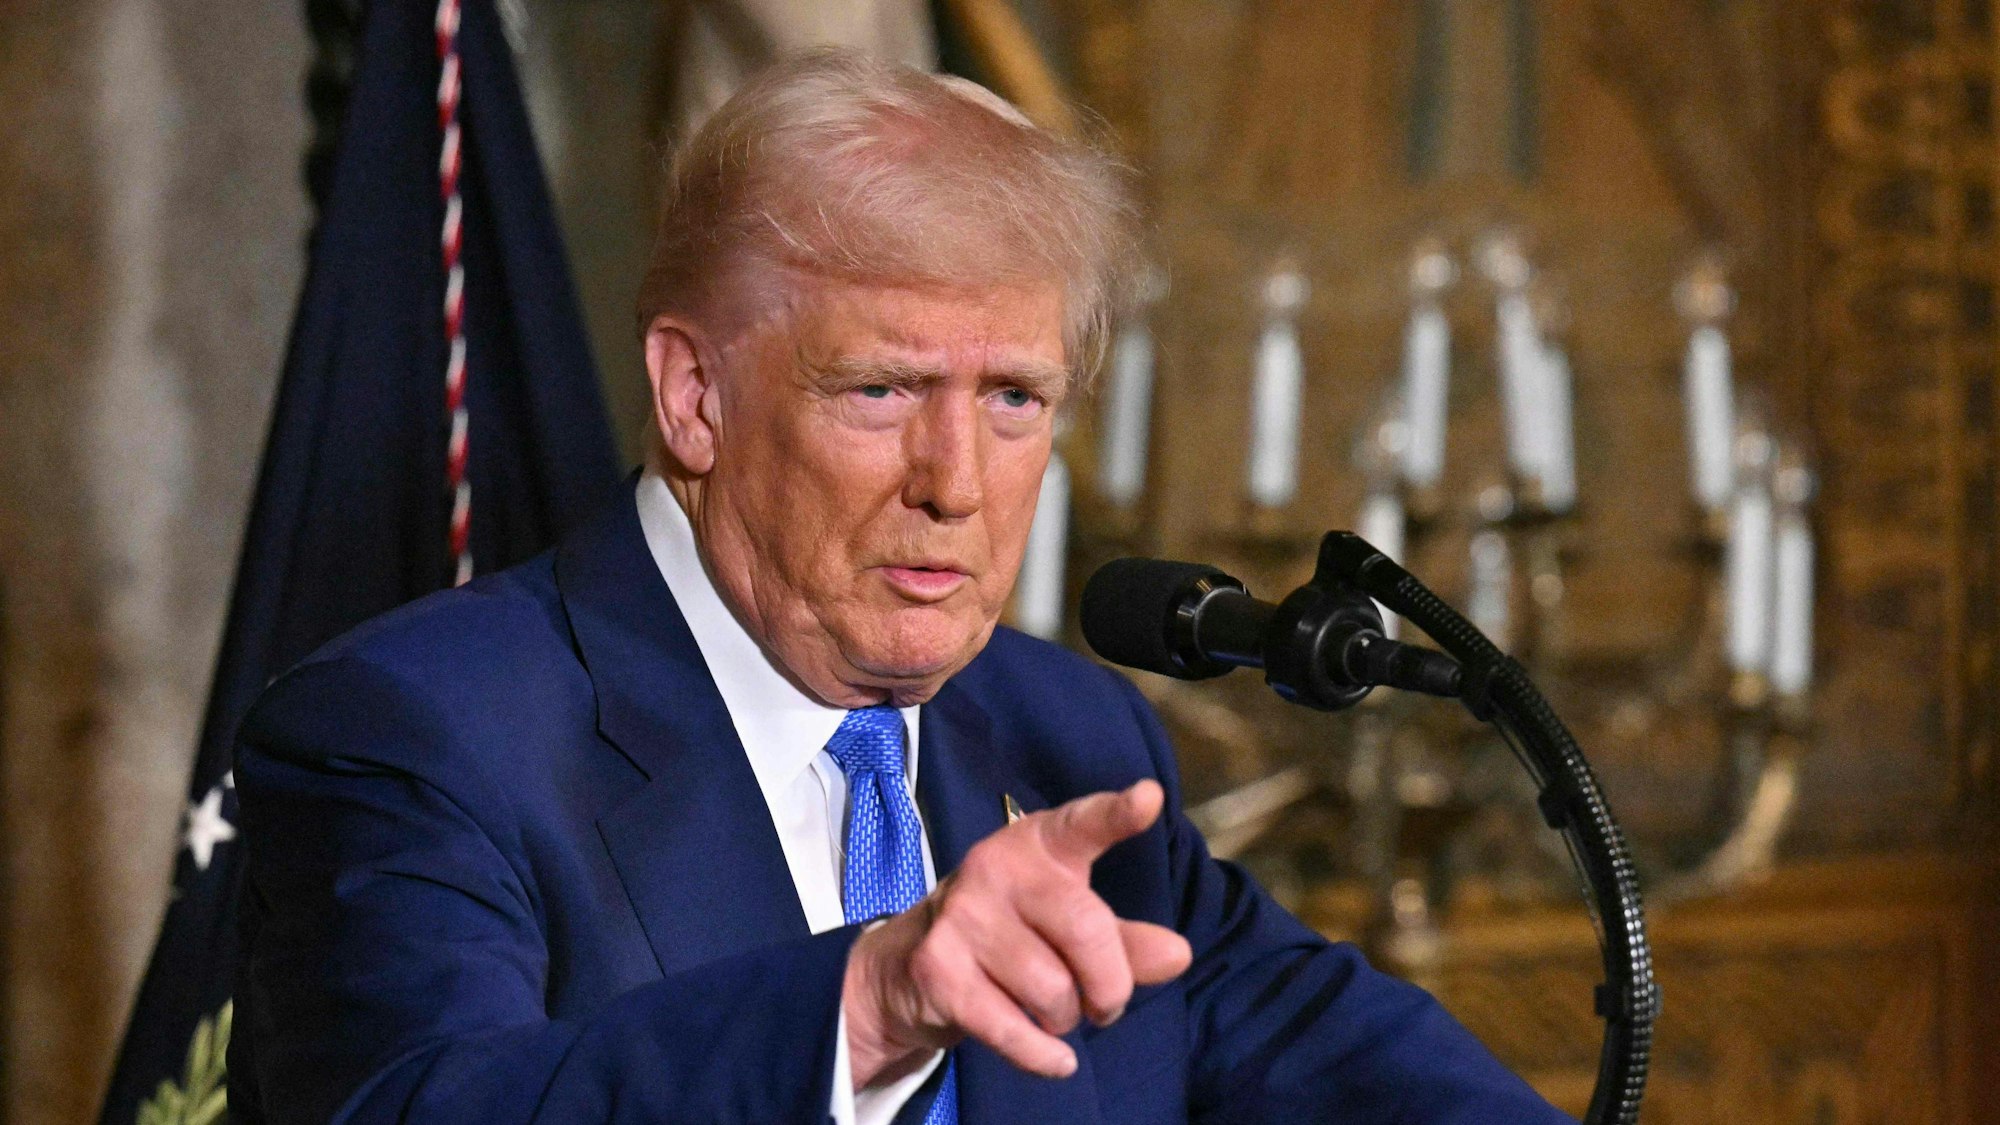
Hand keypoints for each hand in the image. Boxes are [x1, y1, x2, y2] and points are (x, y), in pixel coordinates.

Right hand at [841, 780, 1192, 1087]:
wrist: (909, 965)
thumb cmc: (1010, 934)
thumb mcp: (1069, 925)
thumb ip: (1126, 940)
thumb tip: (1177, 955)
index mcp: (1038, 844)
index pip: (1082, 824)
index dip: (1116, 814)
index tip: (1149, 799)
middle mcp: (996, 867)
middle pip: (1087, 930)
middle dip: (1111, 985)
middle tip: (1106, 1004)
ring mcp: (962, 915)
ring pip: (1053, 989)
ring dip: (1067, 1020)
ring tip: (1056, 1013)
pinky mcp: (938, 967)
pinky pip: (1013, 1029)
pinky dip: (1043, 1056)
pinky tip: (1055, 1059)